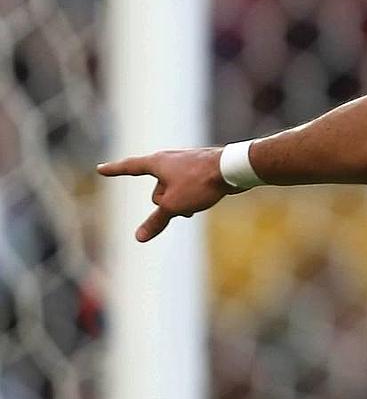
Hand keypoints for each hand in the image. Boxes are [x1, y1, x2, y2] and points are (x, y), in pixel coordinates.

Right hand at [96, 147, 238, 241]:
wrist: (233, 169)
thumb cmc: (200, 182)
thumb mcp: (173, 205)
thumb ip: (156, 220)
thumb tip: (139, 237)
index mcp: (157, 163)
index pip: (129, 167)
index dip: (114, 170)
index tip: (101, 168)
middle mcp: (170, 160)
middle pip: (157, 192)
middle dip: (167, 204)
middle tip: (184, 204)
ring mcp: (186, 165)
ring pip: (174, 194)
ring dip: (182, 204)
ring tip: (198, 202)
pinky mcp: (200, 171)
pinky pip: (188, 191)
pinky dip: (192, 199)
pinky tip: (206, 199)